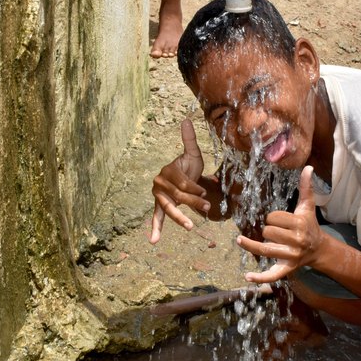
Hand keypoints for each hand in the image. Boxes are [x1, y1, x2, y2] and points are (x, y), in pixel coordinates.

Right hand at [150, 119, 209, 243]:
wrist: (184, 175)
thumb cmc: (189, 165)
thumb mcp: (192, 153)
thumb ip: (189, 139)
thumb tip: (186, 120)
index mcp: (168, 170)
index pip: (182, 182)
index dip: (194, 188)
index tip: (206, 193)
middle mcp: (159, 182)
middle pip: (176, 196)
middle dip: (192, 202)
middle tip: (207, 208)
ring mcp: (158, 195)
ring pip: (168, 208)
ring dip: (179, 217)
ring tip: (189, 226)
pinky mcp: (160, 205)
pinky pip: (157, 217)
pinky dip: (155, 229)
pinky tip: (154, 241)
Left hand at [238, 166, 323, 282]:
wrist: (319, 249)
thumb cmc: (309, 224)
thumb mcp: (308, 206)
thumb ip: (306, 187)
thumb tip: (308, 167)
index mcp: (299, 224)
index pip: (274, 218)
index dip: (272, 218)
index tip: (278, 220)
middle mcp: (296, 241)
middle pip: (268, 232)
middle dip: (267, 230)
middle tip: (274, 232)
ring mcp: (291, 256)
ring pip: (265, 250)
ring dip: (251, 246)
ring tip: (240, 240)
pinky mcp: (286, 269)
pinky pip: (272, 275)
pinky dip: (260, 278)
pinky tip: (247, 277)